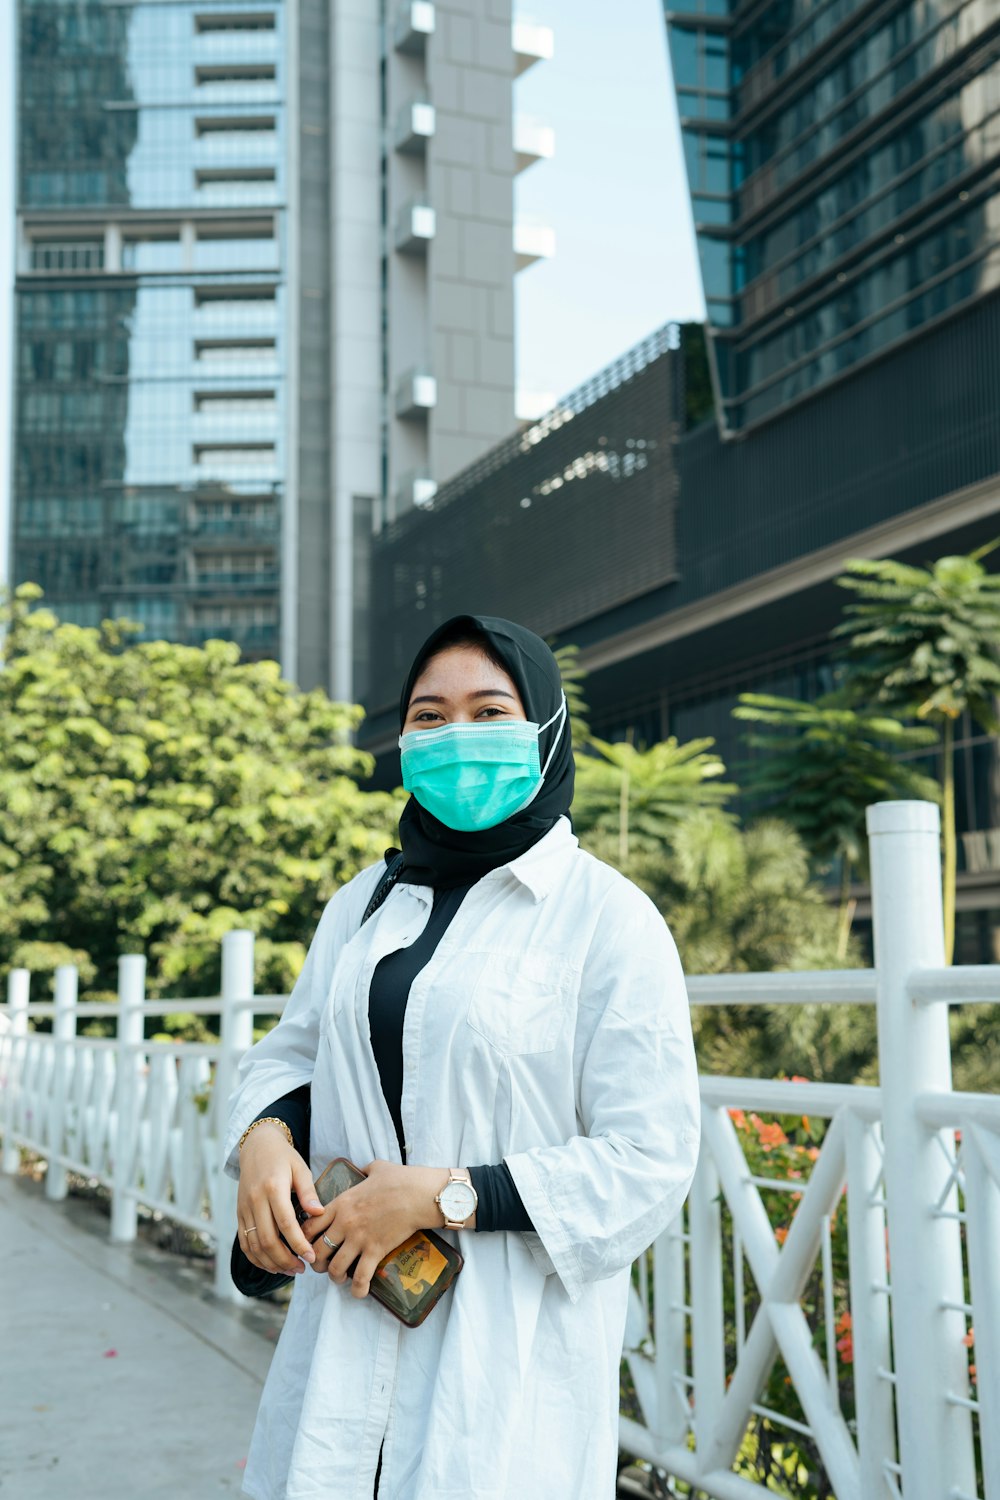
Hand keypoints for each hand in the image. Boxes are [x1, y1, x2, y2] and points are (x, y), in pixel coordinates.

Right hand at [236, 1123, 325, 1275]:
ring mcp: (244, 1208)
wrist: (257, 1146)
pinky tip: (271, 1265)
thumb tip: (319, 1213)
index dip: (298, 1244)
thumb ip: (309, 1191)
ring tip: (290, 1271)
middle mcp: (255, 1200)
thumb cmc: (283, 1157)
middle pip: (267, 1239)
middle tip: (302, 1268)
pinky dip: (256, 1258)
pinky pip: (244, 1242)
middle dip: (285, 1259)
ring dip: (271, 1263)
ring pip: (254, 1245)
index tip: (311, 1257)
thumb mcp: (300, 1168)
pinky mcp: (239, 1214)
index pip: (285, 1223)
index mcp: (273, 1187)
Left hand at [302, 1160, 456, 1299]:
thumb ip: (363, 1170)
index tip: (309, 1244)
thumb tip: (361, 1169)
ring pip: (335, 1267)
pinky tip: (359, 1292)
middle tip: (324, 1265)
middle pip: (317, 1250)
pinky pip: (360, 1277)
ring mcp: (359, 1238)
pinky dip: (357, 1289)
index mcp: (341, 1203)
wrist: (419, 1194)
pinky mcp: (375, 1250)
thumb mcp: (376, 1168)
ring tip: (341, 1278)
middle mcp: (345, 1222)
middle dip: (317, 1262)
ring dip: (335, 1277)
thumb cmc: (400, 1179)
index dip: (305, 1239)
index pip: (310, 1225)